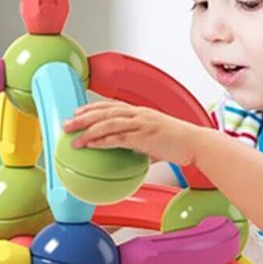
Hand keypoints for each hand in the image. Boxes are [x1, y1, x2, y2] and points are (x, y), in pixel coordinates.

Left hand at [62, 101, 197, 166]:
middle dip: (83, 116)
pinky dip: (103, 140)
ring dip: (88, 129)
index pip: (111, 106)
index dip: (92, 107)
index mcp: (140, 112)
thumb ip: (142, 146)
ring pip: (108, 123)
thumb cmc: (178, 144)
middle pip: (104, 111)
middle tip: (66, 124)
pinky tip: (91, 145)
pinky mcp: (144, 136)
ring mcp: (141, 123)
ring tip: (73, 138)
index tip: (77, 112)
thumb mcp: (155, 142)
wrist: (195, 144)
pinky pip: (119, 137)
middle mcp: (138, 114)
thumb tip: (135, 157)